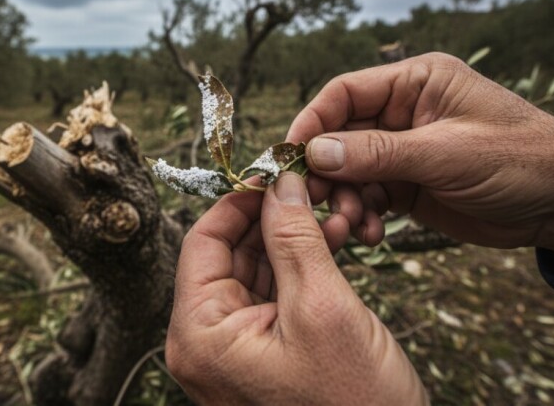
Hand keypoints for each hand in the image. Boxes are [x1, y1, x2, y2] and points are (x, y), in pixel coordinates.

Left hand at [165, 173, 427, 404]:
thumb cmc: (354, 405)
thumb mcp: (323, 308)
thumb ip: (295, 238)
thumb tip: (280, 182)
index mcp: (200, 335)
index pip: (202, 242)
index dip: (240, 201)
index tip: (277, 171)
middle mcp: (207, 343)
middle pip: (230, 253)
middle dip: (274, 217)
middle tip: (314, 187)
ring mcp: (237, 350)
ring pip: (258, 269)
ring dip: (295, 237)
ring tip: (336, 213)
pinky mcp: (267, 352)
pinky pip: (277, 294)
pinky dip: (304, 265)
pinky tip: (337, 240)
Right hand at [287, 52, 553, 262]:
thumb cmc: (521, 159)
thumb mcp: (446, 154)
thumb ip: (378, 153)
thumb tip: (315, 153)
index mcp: (416, 82)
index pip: (346, 93)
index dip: (312, 121)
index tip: (289, 156)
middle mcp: (404, 113)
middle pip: (341, 135)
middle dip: (325, 170)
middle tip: (312, 201)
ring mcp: (405, 150)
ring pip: (351, 171)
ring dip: (345, 199)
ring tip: (354, 225)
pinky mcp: (411, 185)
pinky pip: (370, 196)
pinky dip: (363, 215)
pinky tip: (370, 234)